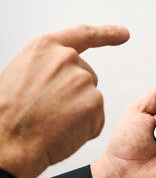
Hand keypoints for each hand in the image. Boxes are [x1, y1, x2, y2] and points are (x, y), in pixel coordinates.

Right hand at [0, 25, 128, 177]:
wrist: (6, 144)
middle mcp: (67, 58)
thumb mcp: (22, 75)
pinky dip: (86, 128)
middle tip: (49, 111)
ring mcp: (82, 79)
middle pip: (87, 75)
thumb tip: (69, 73)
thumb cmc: (9, 115)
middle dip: (75, 94)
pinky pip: (97, 117)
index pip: (84, 35)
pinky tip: (63, 132)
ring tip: (52, 122)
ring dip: (79, 112)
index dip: (107, 33)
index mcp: (45, 48)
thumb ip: (50, 67)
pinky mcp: (94, 101)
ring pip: (91, 97)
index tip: (123, 33)